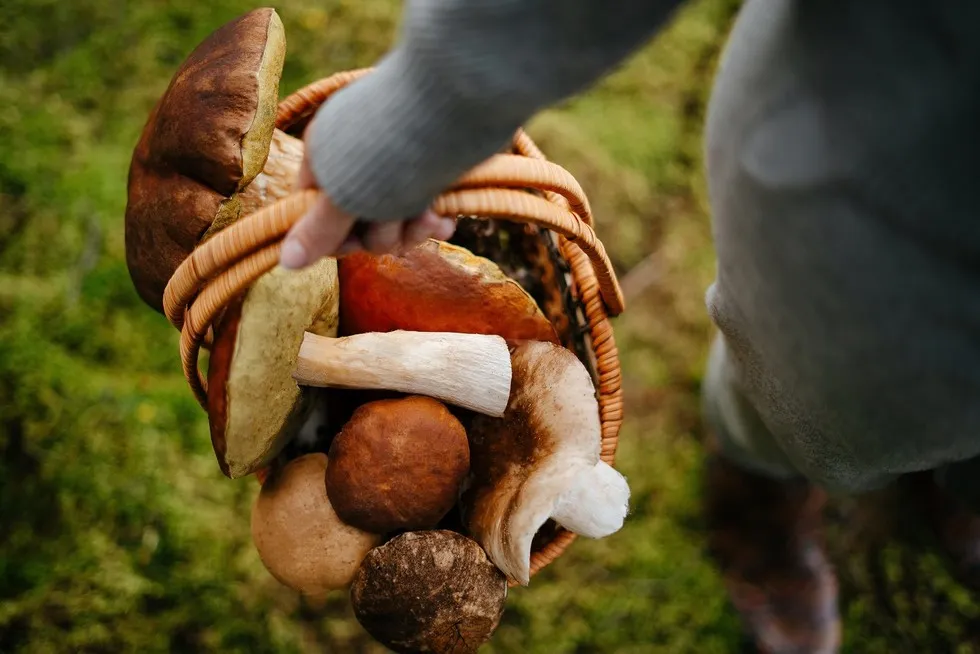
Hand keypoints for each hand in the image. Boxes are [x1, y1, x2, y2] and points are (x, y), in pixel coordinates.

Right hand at [279, 139, 455, 269]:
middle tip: (397, 224)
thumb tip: (286, 261)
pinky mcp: (429, 171)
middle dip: (381, 234)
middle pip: (358, 225)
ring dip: (410, 229)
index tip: (351, 247)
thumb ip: (318, 230)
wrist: (456, 104)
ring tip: (427, 216)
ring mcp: (394, 166)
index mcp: (323, 157)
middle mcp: (356, 161)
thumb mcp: (347, 196)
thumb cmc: (390, 149)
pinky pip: (423, 212)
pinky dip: (432, 220)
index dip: (332, 239)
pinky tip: (444, 220)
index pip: (314, 214)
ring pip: (394, 222)